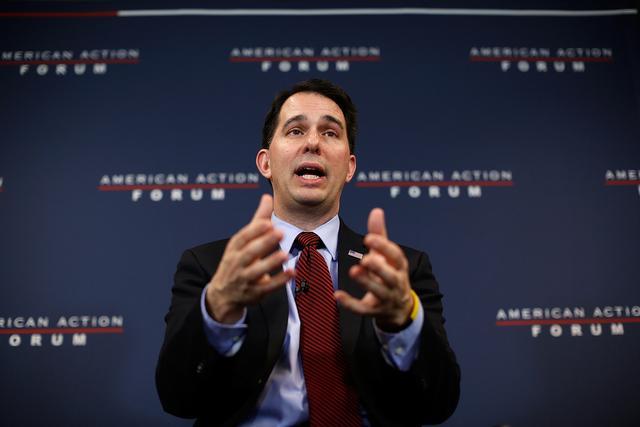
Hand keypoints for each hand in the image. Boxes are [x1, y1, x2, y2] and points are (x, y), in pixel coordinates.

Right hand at [205, 194, 293, 323]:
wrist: (223, 294)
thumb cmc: (237, 261)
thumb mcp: (243, 241)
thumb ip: (258, 220)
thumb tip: (267, 197)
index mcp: (235, 248)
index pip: (243, 238)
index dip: (254, 230)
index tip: (267, 222)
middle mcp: (237, 263)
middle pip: (249, 252)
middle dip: (264, 243)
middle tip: (280, 232)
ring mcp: (245, 279)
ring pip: (257, 271)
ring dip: (270, 262)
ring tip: (285, 254)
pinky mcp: (254, 292)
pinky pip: (267, 287)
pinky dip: (279, 280)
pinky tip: (291, 272)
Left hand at [335, 208, 413, 330]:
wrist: (399, 307)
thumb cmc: (390, 273)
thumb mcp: (387, 256)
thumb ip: (380, 234)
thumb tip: (376, 210)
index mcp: (399, 267)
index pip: (395, 256)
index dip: (384, 247)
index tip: (369, 237)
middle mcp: (396, 283)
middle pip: (390, 276)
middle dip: (378, 268)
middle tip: (365, 259)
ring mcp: (386, 298)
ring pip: (378, 292)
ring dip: (366, 282)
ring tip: (354, 271)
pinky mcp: (374, 311)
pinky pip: (362, 309)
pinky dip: (350, 303)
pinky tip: (337, 295)